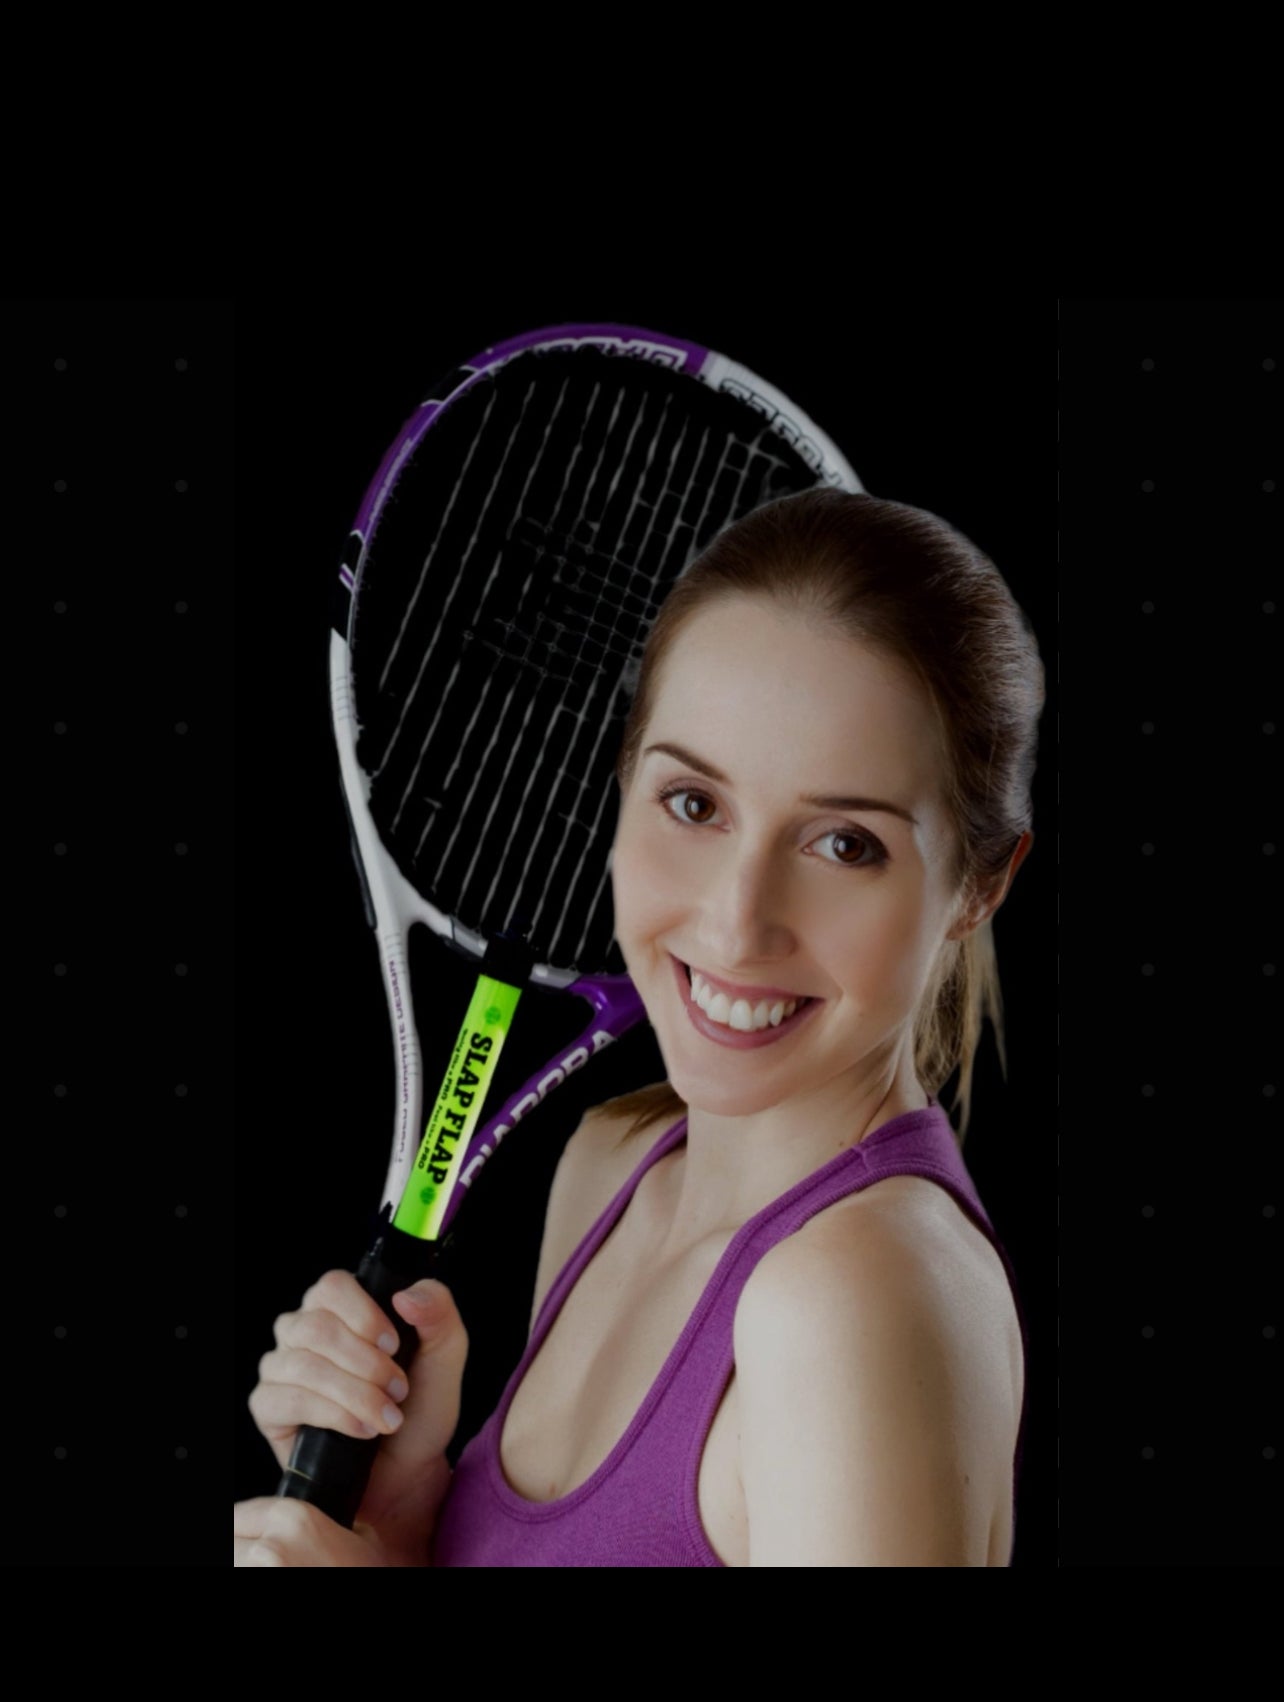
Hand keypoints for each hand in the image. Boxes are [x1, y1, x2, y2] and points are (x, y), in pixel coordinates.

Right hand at [247, 1272, 467, 1560]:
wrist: (408, 1469)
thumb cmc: (421, 1405)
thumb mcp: (445, 1353)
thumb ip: (438, 1312)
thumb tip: (405, 1296)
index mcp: (341, 1308)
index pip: (333, 1286)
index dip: (364, 1314)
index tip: (394, 1345)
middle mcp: (303, 1331)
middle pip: (316, 1327)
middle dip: (366, 1363)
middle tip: (399, 1390)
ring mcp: (281, 1368)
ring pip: (302, 1365)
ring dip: (354, 1393)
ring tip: (387, 1417)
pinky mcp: (269, 1408)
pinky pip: (285, 1399)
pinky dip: (331, 1415)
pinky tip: (361, 1430)